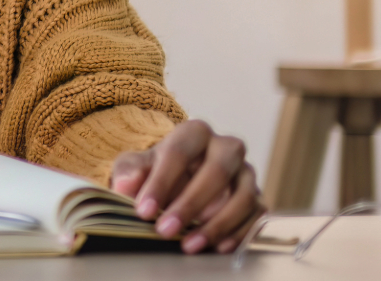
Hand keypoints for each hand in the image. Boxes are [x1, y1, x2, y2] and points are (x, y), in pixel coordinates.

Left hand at [110, 119, 263, 253]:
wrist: (179, 180)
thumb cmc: (156, 170)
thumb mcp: (136, 166)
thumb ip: (129, 172)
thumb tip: (124, 185)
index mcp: (195, 132)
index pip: (179, 153)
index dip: (160, 182)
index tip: (143, 211)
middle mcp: (226, 148)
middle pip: (217, 172)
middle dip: (189, 204)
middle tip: (164, 231)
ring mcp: (246, 173)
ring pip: (242, 196)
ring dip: (216, 224)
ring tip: (189, 245)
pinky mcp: (257, 197)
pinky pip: (256, 215)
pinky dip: (238, 233)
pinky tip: (217, 247)